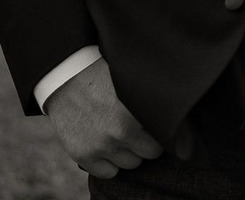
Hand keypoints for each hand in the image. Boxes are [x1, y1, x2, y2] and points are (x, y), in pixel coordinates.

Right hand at [43, 58, 162, 179]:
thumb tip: (177, 95)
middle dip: (148, 142)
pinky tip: (110, 146)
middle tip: (142, 129)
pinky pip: (108, 172)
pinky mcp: (83, 154)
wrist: (67, 77)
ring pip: (131, 164)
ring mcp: (101, 145)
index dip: (162, 130)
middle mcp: (121, 131)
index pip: (164, 135)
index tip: (158, 124)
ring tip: (124, 135)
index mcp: (137, 109)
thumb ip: (152, 93)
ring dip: (130, 152)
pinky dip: (110, 163)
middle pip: (149, 153)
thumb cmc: (105, 72)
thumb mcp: (132, 77)